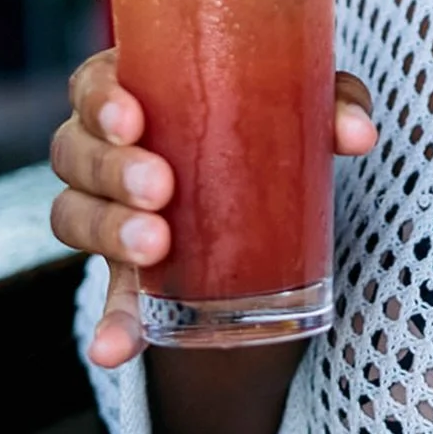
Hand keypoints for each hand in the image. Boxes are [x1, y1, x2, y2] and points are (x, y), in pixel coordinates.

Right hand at [50, 52, 377, 369]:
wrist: (263, 181)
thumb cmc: (268, 114)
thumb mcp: (301, 100)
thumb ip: (332, 103)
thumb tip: (358, 135)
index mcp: (136, 88)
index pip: (93, 85)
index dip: (101, 101)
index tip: (134, 120)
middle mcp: (106, 147)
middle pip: (76, 153)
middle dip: (113, 171)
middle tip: (161, 188)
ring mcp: (108, 209)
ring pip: (74, 216)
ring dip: (108, 233)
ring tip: (154, 246)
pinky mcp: (127, 270)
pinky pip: (108, 299)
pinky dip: (112, 325)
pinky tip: (115, 349)